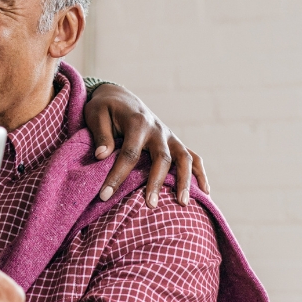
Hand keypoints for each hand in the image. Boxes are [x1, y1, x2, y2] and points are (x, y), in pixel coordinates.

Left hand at [84, 83, 208, 206]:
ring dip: (185, 181)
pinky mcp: (174, 142)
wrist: (120, 97)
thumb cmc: (105, 108)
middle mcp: (157, 129)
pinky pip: (193, 157)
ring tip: (182, 203)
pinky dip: (201, 174)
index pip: (129, 153)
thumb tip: (101, 155)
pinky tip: (205, 193)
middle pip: (162, 158)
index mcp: (137, 122)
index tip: (105, 195)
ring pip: (184, 158)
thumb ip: (101, 134)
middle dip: (156, 182)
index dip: (117, 176)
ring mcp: (169, 136)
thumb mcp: (96, 114)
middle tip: (150, 205)